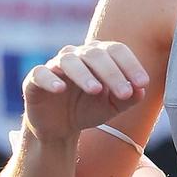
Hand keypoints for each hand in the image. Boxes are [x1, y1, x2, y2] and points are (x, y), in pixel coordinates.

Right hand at [23, 41, 150, 144]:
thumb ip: (128, 98)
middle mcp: (77, 55)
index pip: (116, 50)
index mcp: (99, 56)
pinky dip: (49, 79)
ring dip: (83, 74)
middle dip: (112, 73)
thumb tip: (141, 90)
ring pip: (69, 61)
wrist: (60, 126)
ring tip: (96, 90)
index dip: (131, 64)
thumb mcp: (112, 106)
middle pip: (95, 54)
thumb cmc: (89, 108)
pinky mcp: (34, 79)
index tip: (142, 83)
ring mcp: (55, 65)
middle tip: (124, 93)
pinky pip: (40, 74)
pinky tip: (60, 88)